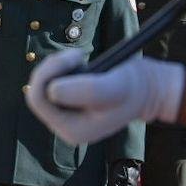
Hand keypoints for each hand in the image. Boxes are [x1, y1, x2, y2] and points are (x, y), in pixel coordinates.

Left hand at [25, 50, 185, 144]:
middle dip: (50, 69)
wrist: (148, 87)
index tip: (75, 57)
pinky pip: (50, 82)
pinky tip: (77, 63)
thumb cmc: (134, 87)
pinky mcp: (68, 103)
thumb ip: (87, 91)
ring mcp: (65, 116)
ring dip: (56, 67)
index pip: (39, 100)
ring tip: (78, 57)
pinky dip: (60, 68)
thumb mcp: (114, 87)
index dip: (48, 74)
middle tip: (75, 54)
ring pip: (42, 86)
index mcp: (72, 130)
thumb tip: (52, 91)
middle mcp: (64, 127)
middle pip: (37, 93)